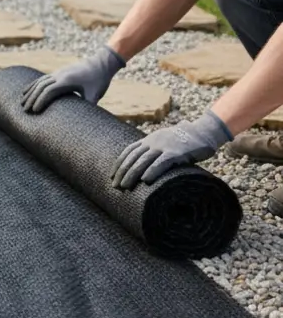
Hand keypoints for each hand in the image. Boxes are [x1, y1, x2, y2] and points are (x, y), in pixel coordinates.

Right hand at [21, 45, 126, 113]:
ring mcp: (58, 73)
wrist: (101, 63)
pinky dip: (33, 85)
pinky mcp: (59, 72)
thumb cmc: (99, 80)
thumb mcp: (96, 94)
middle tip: (24, 109)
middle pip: (40, 86)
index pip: (48, 91)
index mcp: (67, 80)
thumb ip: (88, 106)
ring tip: (21, 102)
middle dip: (31, 98)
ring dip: (30, 91)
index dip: (40, 101)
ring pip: (39, 81)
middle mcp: (59, 75)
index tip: (34, 111)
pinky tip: (27, 90)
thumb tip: (84, 122)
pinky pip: (42, 79)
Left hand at [111, 111, 232, 189]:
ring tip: (125, 187)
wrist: (205, 131)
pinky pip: (162, 162)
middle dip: (122, 172)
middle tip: (115, 186)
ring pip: (143, 161)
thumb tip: (145, 168)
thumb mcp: (165, 142)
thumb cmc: (185, 140)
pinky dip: (152, 171)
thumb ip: (155, 151)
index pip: (128, 151)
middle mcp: (153, 141)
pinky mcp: (177, 153)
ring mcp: (164, 146)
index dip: (119, 164)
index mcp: (149, 139)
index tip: (112, 176)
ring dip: (132, 174)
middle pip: (132, 158)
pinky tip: (146, 180)